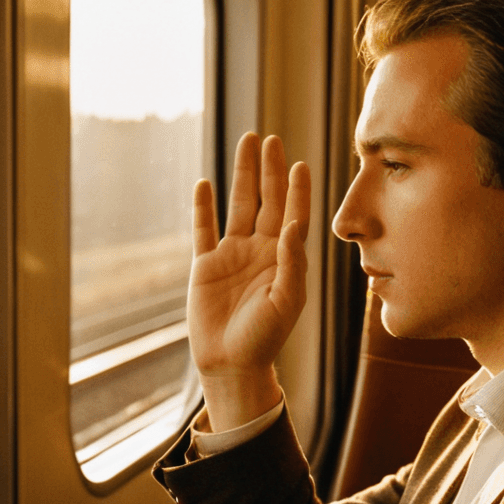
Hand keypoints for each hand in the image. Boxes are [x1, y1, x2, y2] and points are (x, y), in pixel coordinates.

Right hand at [188, 132, 310, 430]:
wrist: (231, 364)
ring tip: (246, 143)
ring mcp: (232, 255)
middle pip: (266, 200)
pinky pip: (204, 229)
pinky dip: (204, 206)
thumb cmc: (265, 338)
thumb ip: (291, 262)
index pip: (293, 215)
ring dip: (242, 175)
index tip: (299, 164)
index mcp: (284, 259)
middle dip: (269, 169)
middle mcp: (260, 251)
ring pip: (238, 205)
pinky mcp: (206, 266)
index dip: (297, 190)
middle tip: (271, 139)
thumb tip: (290, 225)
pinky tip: (205, 182)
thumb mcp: (286, 302)